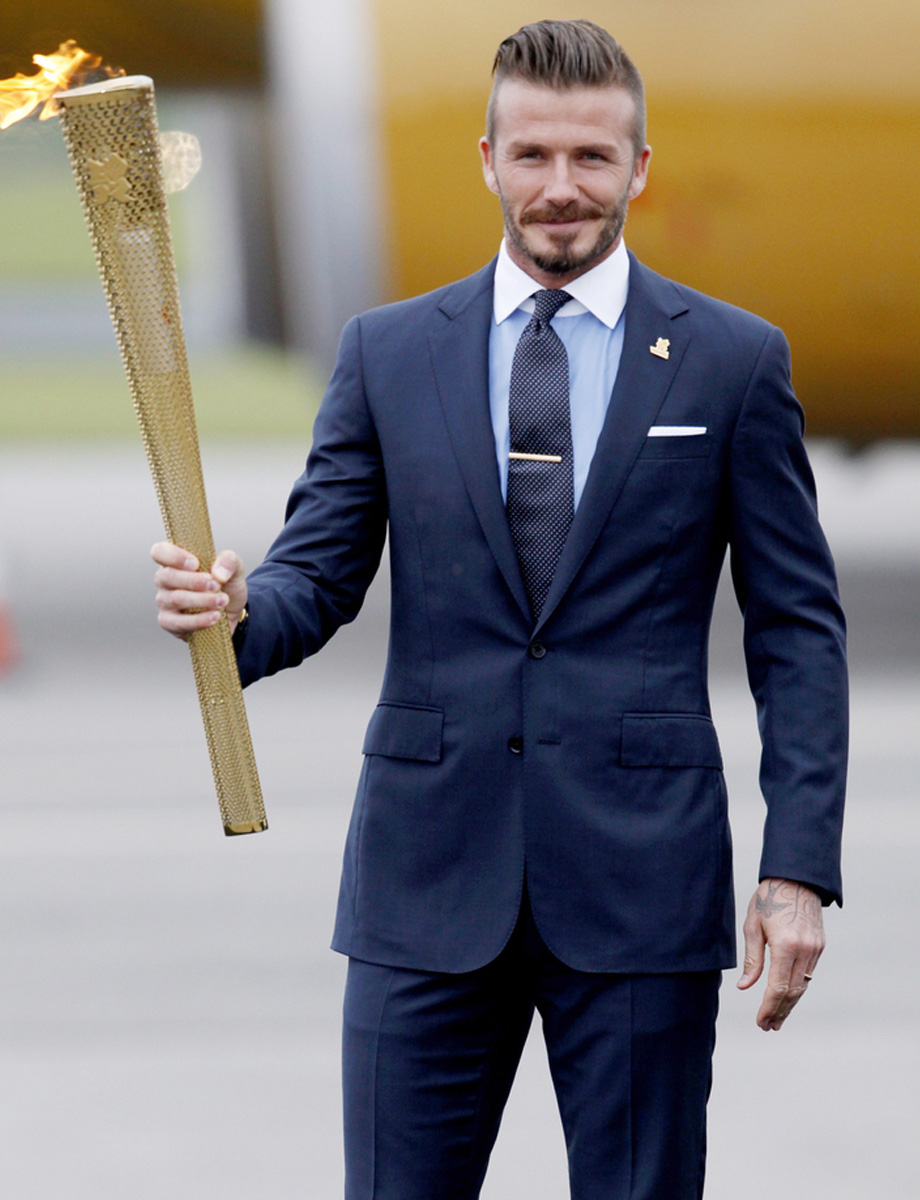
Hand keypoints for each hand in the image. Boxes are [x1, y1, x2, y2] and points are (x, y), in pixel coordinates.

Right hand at [151, 542, 247, 638]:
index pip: (159, 552)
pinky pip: (179, 623)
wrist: (231, 611)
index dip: (173, 556)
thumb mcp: (234, 568)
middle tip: (216, 585)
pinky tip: (215, 617)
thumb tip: (218, 573)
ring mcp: (164, 602)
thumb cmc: (226, 585)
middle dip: (194, 581)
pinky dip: (199, 620)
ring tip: (222, 601)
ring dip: (202, 600)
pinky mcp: (168, 622)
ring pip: (176, 599)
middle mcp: (165, 580)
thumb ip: (229, 561)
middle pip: (167, 576)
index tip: (195, 564)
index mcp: (175, 561)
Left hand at [737, 878, 824, 1031]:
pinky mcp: (820, 946)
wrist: (796, 878)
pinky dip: (797, 988)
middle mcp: (804, 950)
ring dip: (790, 1004)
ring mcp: (815, 949)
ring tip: (777, 1019)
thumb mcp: (753, 925)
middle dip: (779, 1012)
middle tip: (767, 1027)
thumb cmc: (769, 898)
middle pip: (793, 992)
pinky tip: (787, 997)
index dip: (769, 1008)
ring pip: (803, 986)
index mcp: (786, 945)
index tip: (761, 1022)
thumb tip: (745, 986)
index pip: (778, 988)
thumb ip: (752, 958)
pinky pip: (808, 974)